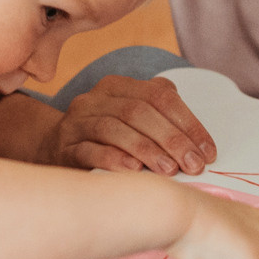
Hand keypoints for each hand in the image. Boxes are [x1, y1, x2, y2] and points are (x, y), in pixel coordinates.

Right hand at [32, 76, 216, 175]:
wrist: (51, 148)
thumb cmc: (103, 138)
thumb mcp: (131, 120)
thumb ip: (160, 117)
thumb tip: (198, 141)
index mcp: (117, 86)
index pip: (159, 96)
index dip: (188, 123)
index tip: (207, 151)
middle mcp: (95, 99)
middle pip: (139, 111)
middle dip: (172, 139)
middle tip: (193, 165)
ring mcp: (77, 122)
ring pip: (114, 128)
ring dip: (146, 150)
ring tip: (169, 170)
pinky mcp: (64, 147)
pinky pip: (89, 150)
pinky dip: (113, 159)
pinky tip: (133, 171)